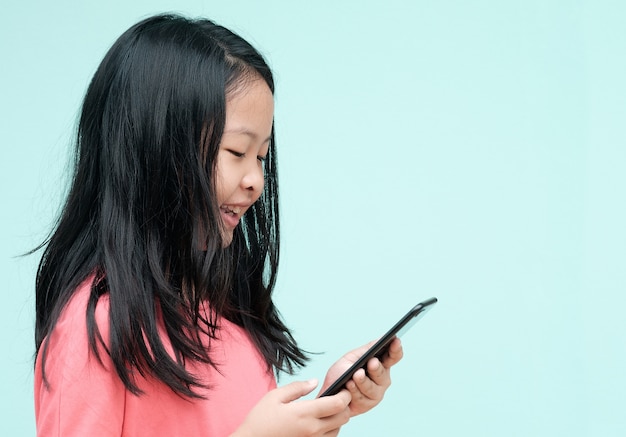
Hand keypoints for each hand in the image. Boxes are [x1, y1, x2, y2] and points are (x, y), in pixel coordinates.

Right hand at [233, 379, 350, 436]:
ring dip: (337, 419)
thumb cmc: (260, 420)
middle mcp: (312, 430)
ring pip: (338, 430)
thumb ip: (297, 387)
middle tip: (337, 398)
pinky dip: (330, 431)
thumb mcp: (275, 397)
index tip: (344, 388)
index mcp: (304, 413)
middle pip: (344, 418)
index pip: (337, 404)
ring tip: (326, 410)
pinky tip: (319, 423)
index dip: (345, 395)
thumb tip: (315, 382)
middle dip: (344, 406)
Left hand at [319, 337, 403, 415]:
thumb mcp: (352, 357)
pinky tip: (349, 385)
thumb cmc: (341, 373)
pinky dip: (353, 391)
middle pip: (383, 373)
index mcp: (380, 364)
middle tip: (372, 362)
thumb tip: (382, 338)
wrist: (328, 393)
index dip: (396, 349)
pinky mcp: (367, 404)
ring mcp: (376, 393)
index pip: (393, 357)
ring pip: (372, 388)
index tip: (395, 341)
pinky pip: (362, 398)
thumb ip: (367, 349)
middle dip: (377, 368)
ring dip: (362, 381)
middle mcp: (381, 379)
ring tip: (355, 375)